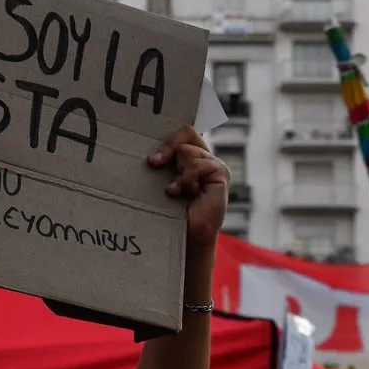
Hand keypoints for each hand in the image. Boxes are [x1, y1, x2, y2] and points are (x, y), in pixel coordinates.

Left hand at [149, 125, 228, 246]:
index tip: (152, 157)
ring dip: (177, 172)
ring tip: (174, 192)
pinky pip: (198, 164)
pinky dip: (186, 179)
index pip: (183, 132)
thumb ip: (162, 164)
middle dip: (167, 148)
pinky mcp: (221, 173)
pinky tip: (183, 193)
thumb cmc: (171, 212)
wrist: (186, 236)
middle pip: (186, 133)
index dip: (167, 138)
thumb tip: (147, 153)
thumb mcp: (163, 182)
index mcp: (192, 156)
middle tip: (154, 163)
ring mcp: (214, 165)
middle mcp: (205, 157)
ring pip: (187, 151)